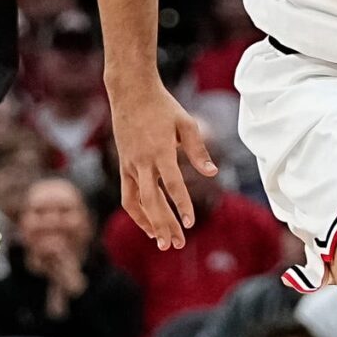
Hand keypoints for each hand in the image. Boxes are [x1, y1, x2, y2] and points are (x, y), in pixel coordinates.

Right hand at [109, 82, 214, 250]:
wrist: (130, 92)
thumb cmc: (163, 106)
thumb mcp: (186, 124)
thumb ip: (198, 150)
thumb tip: (212, 173)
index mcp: (160, 150)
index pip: (172, 184)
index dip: (182, 205)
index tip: (190, 223)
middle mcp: (142, 161)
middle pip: (152, 200)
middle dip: (164, 224)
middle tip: (177, 244)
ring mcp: (130, 165)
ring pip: (136, 202)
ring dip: (149, 224)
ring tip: (162, 243)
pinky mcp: (124, 166)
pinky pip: (128, 196)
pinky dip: (138, 213)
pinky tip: (149, 226)